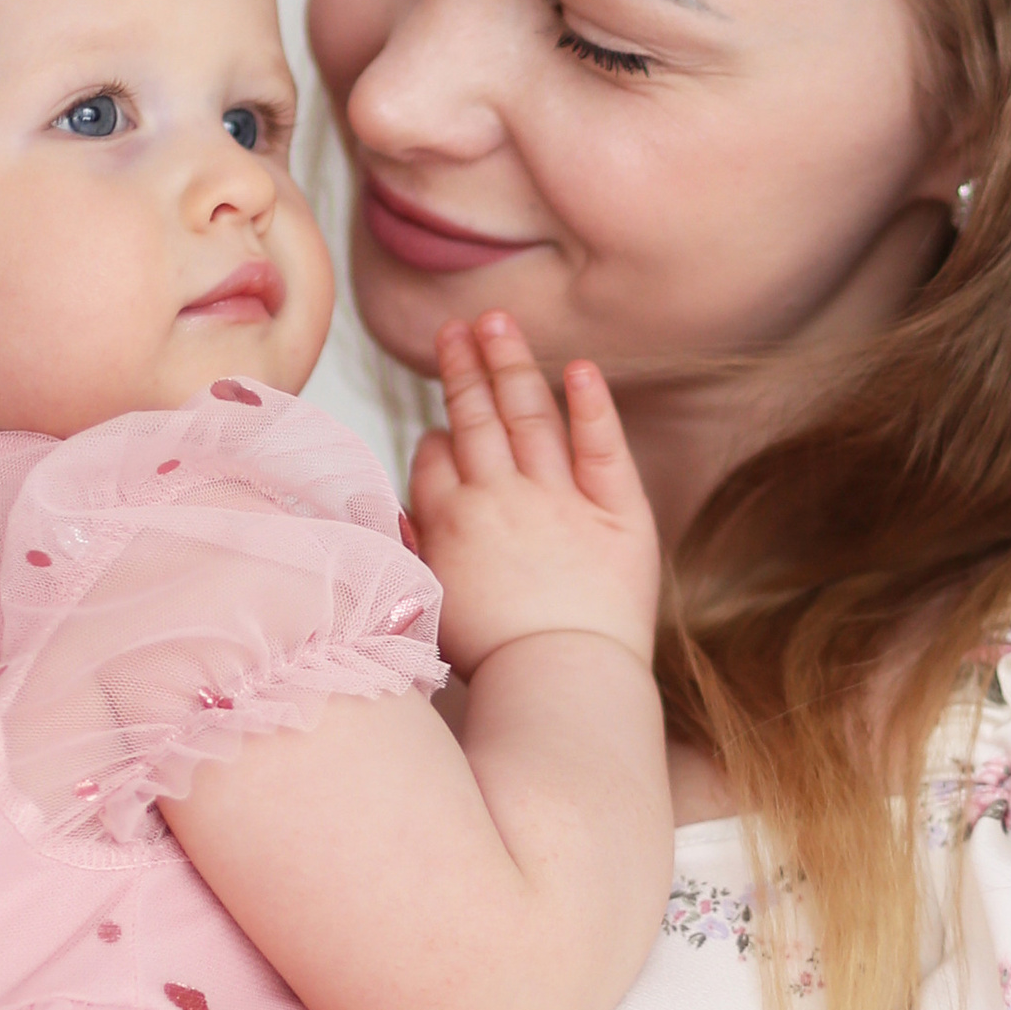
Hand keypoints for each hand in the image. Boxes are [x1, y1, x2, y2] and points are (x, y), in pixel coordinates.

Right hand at [406, 314, 661, 680]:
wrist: (560, 688)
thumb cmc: (496, 667)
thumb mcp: (428, 612)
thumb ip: (411, 556)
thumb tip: (394, 515)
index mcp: (449, 526)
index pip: (434, 459)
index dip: (438, 441)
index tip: (442, 431)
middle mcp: (499, 500)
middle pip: (476, 418)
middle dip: (463, 367)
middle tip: (457, 326)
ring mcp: (557, 500)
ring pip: (527, 415)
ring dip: (509, 363)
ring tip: (496, 321)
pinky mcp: (615, 512)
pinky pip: (601, 444)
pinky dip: (591, 404)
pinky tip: (580, 368)